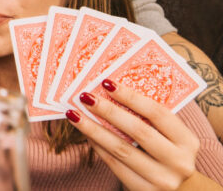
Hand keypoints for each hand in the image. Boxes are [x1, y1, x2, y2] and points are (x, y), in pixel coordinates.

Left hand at [67, 80, 200, 189]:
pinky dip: (97, 147)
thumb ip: (147, 118)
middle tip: (85, 96)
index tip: (106, 82)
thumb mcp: (169, 136)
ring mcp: (163, 180)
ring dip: (94, 129)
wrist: (179, 190)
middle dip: (108, 111)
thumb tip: (107, 91)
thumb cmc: (166, 152)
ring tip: (74, 114)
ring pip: (121, 150)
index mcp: (187, 142)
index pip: (158, 113)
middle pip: (138, 131)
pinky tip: (85, 133)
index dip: (131, 97)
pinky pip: (115, 165)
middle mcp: (179, 162)